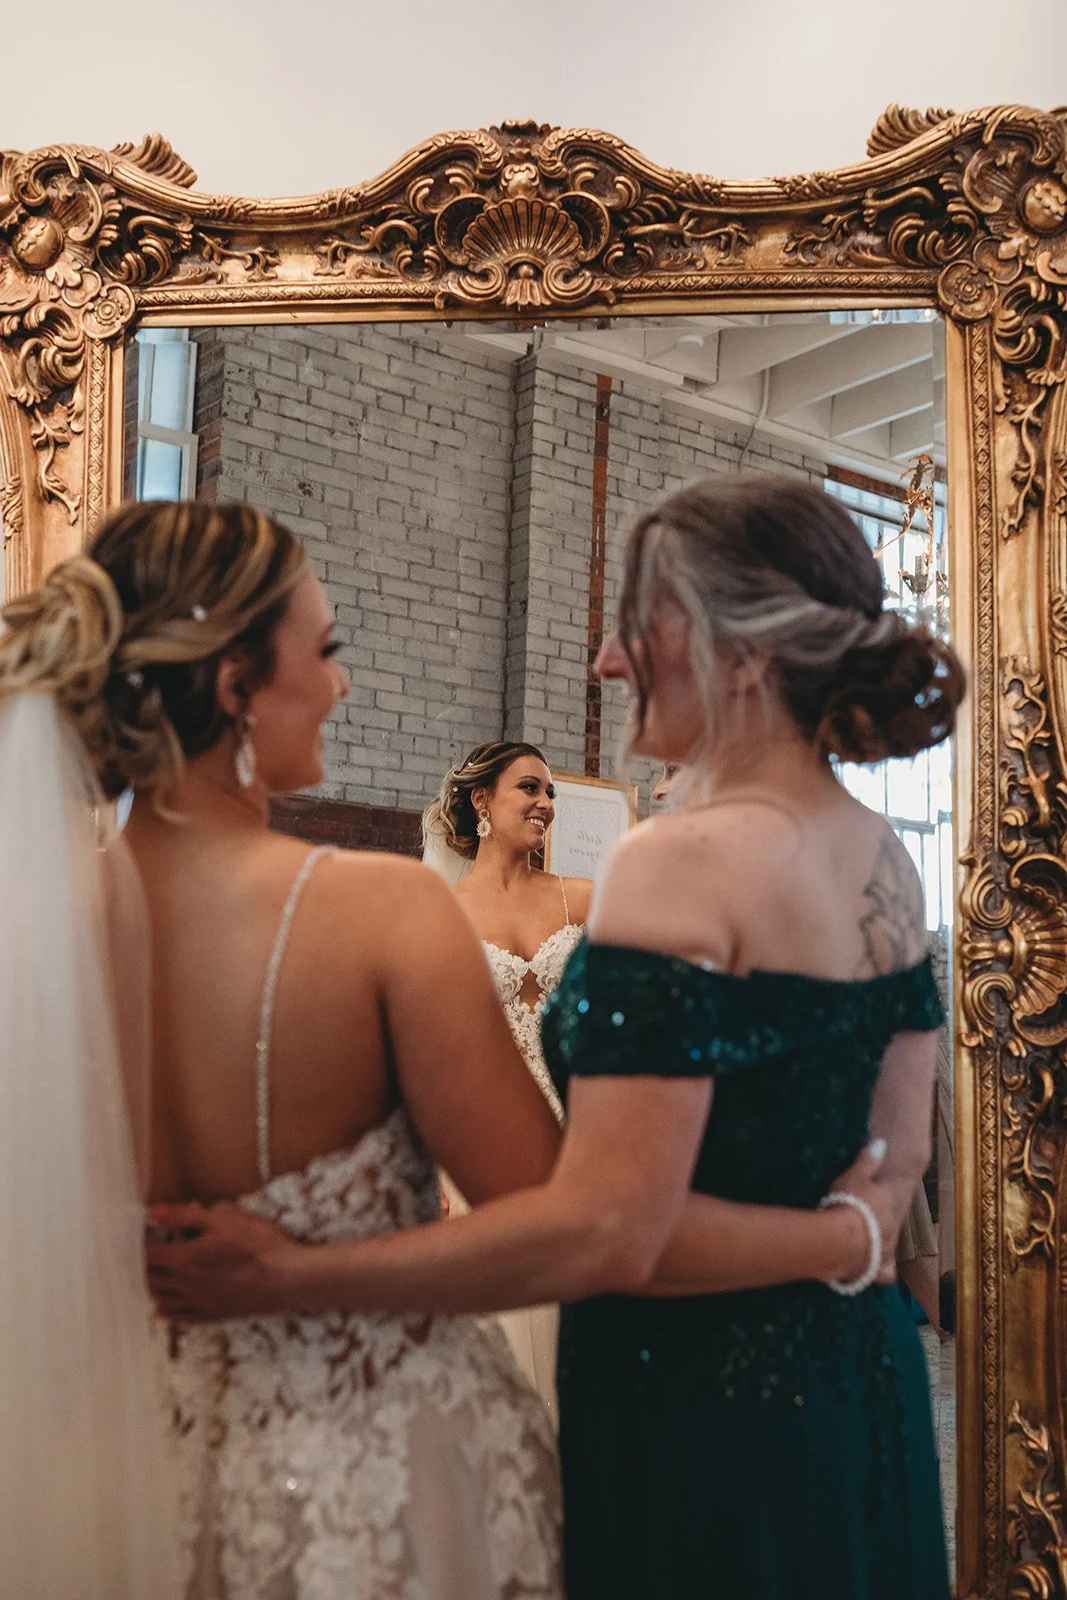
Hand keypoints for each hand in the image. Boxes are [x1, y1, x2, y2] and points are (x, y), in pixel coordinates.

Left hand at [146, 1202, 303, 1321]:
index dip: (135, 1245)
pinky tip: (161, 1309)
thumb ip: (184, 1215)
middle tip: (133, 1257)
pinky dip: (166, 1312)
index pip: (146, 1254)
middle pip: (149, 1278)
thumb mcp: (222, 1219)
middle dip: (139, 1266)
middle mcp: (184, 1285)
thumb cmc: (258, 1244)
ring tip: (145, 1278)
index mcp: (183, 1259)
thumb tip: (153, 1212)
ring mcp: (198, 1303)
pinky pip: (180, 1318)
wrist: (286, 1278)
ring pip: (161, 1299)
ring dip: (150, 1288)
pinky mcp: (212, 1315)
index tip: (129, 1238)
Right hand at [828, 1139, 899, 1285]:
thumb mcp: (855, 1175)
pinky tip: (873, 1270)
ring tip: (869, 1245)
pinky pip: (885, 1275)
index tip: (864, 1197)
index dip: (877, 1197)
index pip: (887, 1198)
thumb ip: (868, 1159)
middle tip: (863, 1221)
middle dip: (879, 1224)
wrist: (840, 1240)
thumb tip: (882, 1143)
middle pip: (889, 1224)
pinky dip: (882, 1273)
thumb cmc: (848, 1205)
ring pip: (890, 1249)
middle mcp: (890, 1229)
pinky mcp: (873, 1270)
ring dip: (882, 1247)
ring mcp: (883, 1251)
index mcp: (886, 1204)